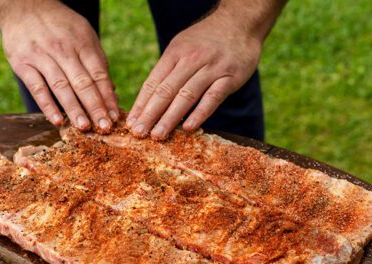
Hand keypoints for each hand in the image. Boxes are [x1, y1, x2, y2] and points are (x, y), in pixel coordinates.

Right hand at [0, 0, 117, 130]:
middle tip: (104, 128)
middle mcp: (63, 49)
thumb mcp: (83, 34)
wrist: (22, 5)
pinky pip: (37, 88)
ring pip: (61, 87)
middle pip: (83, 83)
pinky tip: (57, 120)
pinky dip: (47, 105)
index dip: (108, 97)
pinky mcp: (23, 63)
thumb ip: (97, 61)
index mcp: (82, 43)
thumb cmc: (59, 25)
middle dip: (95, 107)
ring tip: (84, 127)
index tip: (115, 117)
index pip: (99, 74)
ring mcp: (42, 56)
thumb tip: (112, 91)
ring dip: (74, 109)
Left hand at [127, 12, 262, 139]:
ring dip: (170, 117)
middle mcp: (191, 59)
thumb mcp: (183, 46)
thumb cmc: (207, 40)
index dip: (141, 104)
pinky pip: (212, 98)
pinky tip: (188, 127)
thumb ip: (169, 70)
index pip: (153, 82)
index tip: (131, 123)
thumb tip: (150, 99)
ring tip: (158, 134)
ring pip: (186, 96)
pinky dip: (199, 113)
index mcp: (175, 53)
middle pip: (166, 90)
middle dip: (150, 114)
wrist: (240, 22)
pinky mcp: (230, 77)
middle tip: (139, 133)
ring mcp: (211, 68)